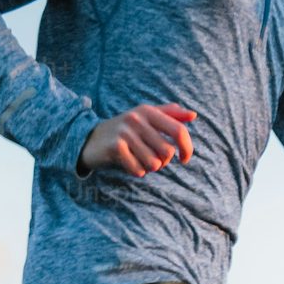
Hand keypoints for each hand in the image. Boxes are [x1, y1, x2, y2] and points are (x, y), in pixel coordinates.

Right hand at [77, 103, 195, 177]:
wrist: (89, 139)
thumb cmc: (125, 131)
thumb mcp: (146, 118)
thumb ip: (170, 115)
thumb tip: (193, 115)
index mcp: (148, 111)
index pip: (179, 131)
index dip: (187, 148)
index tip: (184, 159)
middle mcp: (137, 119)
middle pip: (167, 152)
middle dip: (163, 162)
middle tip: (151, 159)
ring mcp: (125, 132)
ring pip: (154, 163)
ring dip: (148, 168)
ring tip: (138, 160)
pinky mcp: (115, 147)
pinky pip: (138, 170)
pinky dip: (136, 171)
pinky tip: (128, 164)